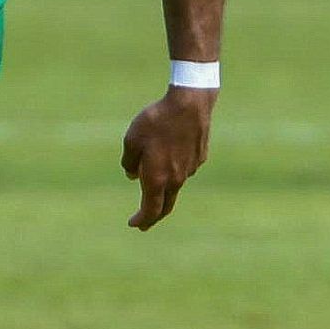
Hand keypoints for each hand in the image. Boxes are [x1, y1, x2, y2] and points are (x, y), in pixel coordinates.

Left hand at [120, 86, 214, 230]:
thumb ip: (129, 162)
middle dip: (154, 217)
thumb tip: (133, 175)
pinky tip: (170, 155)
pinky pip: (184, 168)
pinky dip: (175, 169)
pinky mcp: (199, 157)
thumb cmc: (156, 121)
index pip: (150, 209)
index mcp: (157, 178)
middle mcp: (176, 179)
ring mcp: (190, 169)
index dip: (141, 219)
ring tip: (152, 179)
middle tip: (145, 224)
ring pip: (175, 185)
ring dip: (164, 188)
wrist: (189, 104)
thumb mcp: (132, 140)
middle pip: (165, 206)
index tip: (134, 224)